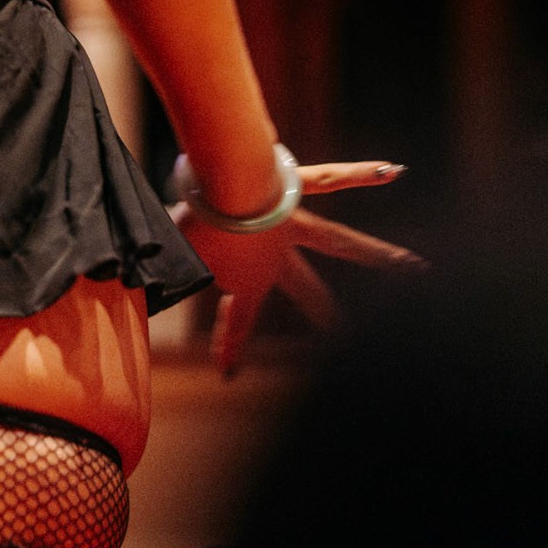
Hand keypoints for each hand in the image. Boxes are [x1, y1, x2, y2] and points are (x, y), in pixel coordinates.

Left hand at [176, 159, 421, 376]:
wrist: (217, 182)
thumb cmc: (194, 218)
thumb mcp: (175, 250)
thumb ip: (163, 275)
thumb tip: (132, 299)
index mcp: (248, 278)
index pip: (239, 321)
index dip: (232, 348)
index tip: (228, 375)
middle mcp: (278, 254)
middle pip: (305, 288)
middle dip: (323, 312)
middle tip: (344, 333)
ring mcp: (294, 222)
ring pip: (340, 242)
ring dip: (378, 255)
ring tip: (416, 267)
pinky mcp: (297, 187)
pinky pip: (333, 178)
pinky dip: (363, 174)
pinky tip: (392, 172)